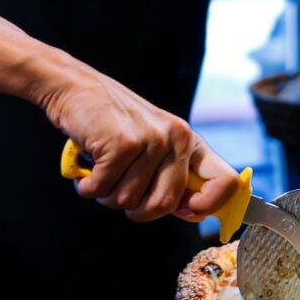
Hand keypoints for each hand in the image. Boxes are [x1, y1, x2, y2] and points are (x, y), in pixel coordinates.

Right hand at [43, 71, 238, 221]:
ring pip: (128, 201)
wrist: (74, 88)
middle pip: (164, 205)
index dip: (210, 206)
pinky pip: (103, 189)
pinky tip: (86, 168)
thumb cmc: (111, 122)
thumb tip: (193, 212)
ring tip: (100, 170)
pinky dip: (87, 187)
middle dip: (136, 209)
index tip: (184, 212)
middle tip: (118, 191)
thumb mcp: (152, 144)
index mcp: (189, 141)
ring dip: (106, 195)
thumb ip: (172, 175)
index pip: (225, 182)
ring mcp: (150, 140)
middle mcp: (176, 138)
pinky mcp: (122, 144)